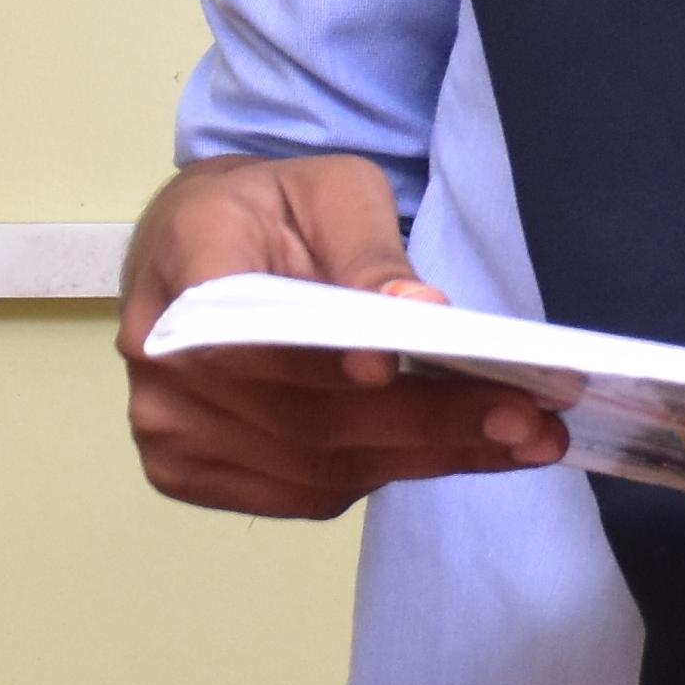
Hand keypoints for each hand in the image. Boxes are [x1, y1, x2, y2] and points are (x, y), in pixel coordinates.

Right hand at [116, 152, 557, 520]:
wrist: (205, 244)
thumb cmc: (277, 209)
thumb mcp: (333, 190)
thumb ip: (367, 250)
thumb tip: (418, 309)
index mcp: (185, 265)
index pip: (246, 326)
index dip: (319, 358)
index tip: (395, 367)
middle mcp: (158, 361)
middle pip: (301, 415)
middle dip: (426, 422)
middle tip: (527, 420)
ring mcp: (170, 429)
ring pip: (314, 467)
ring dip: (427, 460)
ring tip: (523, 442)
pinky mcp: (189, 474)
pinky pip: (305, 494)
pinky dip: (388, 476)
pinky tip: (461, 454)